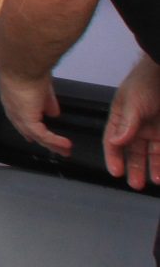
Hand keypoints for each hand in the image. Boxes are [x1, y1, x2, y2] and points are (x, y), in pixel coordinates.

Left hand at [0, 68, 70, 154]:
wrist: (22, 65)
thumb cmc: (30, 69)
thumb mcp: (41, 87)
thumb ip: (46, 101)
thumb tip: (53, 113)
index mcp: (13, 100)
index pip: (21, 119)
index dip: (30, 129)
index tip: (37, 138)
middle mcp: (13, 110)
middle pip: (28, 131)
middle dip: (43, 141)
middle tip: (56, 149)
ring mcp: (18, 116)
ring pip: (36, 135)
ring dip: (52, 144)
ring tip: (65, 151)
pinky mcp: (27, 120)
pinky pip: (42, 135)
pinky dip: (55, 140)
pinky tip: (66, 144)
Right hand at [106, 58, 159, 189]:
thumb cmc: (146, 82)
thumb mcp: (133, 102)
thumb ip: (126, 124)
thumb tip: (115, 142)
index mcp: (120, 119)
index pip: (113, 142)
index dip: (113, 157)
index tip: (116, 172)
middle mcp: (135, 127)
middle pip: (132, 151)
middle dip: (133, 168)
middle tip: (135, 184)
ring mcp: (152, 129)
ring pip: (150, 153)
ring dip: (152, 167)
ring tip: (154, 181)